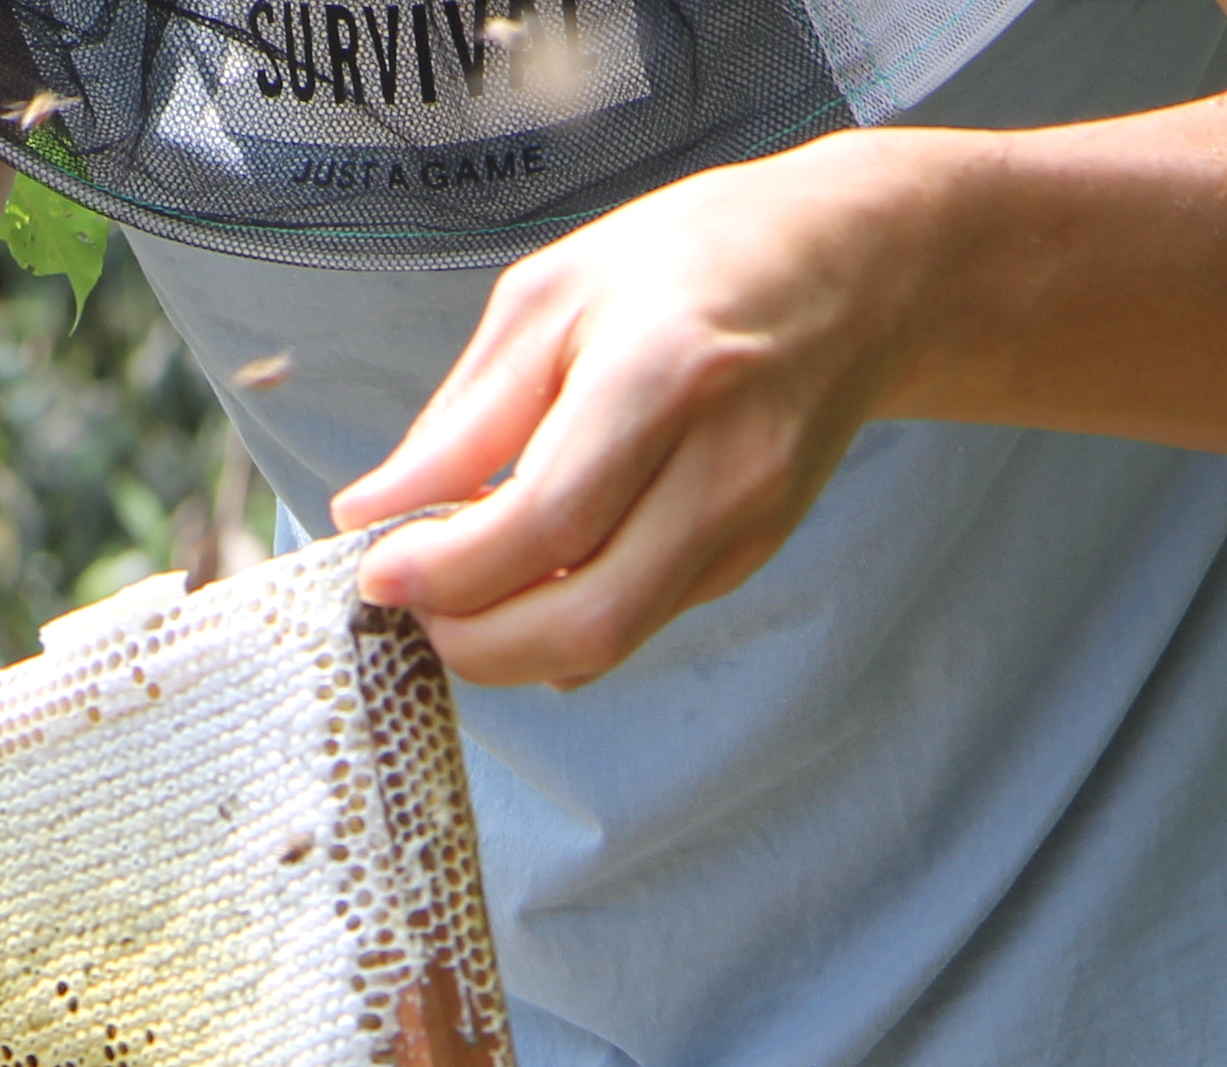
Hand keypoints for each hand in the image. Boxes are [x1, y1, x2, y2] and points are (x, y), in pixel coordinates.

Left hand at [333, 136, 922, 688]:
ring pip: (609, 643)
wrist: (856, 271)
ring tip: (455, 591)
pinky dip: (561, 623)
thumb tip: (370, 513)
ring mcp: (746, 525)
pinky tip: (526, 574)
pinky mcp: (749, 558)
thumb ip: (463, 419)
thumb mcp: (553, 298)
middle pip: (584, 620)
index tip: (375, 569)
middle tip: (409, 600)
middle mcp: (722, 466)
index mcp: (662, 375)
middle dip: (472, 639)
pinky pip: (637, 625)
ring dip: (510, 646)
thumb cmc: (696, 260)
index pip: (542, 523)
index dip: (444, 570)